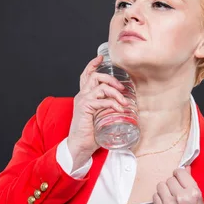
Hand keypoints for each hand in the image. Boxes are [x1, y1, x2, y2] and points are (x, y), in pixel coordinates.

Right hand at [67, 55, 127, 170]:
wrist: (79, 146)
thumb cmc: (90, 134)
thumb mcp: (100, 117)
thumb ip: (106, 109)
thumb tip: (124, 108)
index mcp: (84, 96)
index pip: (86, 75)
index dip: (93, 64)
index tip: (101, 57)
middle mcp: (81, 95)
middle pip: (95, 76)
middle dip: (111, 79)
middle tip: (122, 88)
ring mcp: (82, 101)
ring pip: (100, 86)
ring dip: (115, 92)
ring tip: (123, 102)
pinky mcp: (85, 108)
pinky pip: (101, 100)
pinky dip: (112, 103)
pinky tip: (119, 109)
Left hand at [153, 166, 203, 203]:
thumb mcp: (199, 200)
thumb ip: (190, 183)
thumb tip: (185, 168)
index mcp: (194, 192)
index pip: (180, 172)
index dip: (179, 175)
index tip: (179, 179)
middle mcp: (181, 197)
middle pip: (169, 179)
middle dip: (172, 184)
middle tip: (176, 192)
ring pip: (160, 186)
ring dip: (164, 190)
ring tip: (170, 198)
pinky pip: (155, 196)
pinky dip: (159, 199)